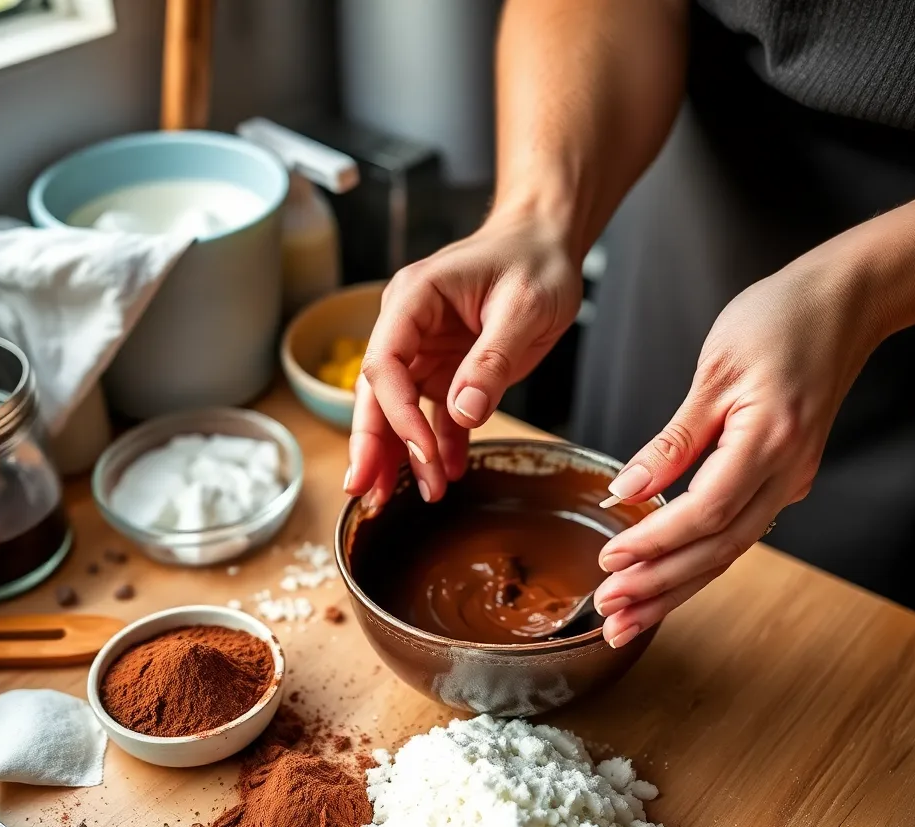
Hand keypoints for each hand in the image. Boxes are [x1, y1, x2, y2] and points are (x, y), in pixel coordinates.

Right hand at [345, 207, 581, 506]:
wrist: (547, 242)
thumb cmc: (535, 259)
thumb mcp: (525, 306)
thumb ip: (493, 358)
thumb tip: (463, 412)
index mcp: (415, 299)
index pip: (385, 364)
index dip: (397, 415)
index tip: (421, 453)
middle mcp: (410, 327)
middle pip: (378, 393)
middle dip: (374, 446)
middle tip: (368, 494)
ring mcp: (425, 350)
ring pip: (399, 410)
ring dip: (402, 454)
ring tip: (405, 497)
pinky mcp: (447, 369)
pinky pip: (437, 414)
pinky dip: (441, 444)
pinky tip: (449, 473)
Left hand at [593, 255, 878, 645]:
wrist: (843, 305)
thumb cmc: (779, 320)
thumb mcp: (714, 371)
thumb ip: (673, 439)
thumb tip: (628, 490)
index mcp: (769, 440)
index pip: (705, 512)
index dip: (655, 542)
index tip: (611, 560)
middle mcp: (786, 472)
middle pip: (719, 550)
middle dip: (661, 588)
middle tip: (610, 614)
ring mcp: (789, 481)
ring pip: (729, 552)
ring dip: (676, 589)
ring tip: (628, 620)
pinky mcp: (782, 480)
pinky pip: (736, 532)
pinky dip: (697, 562)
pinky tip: (664, 582)